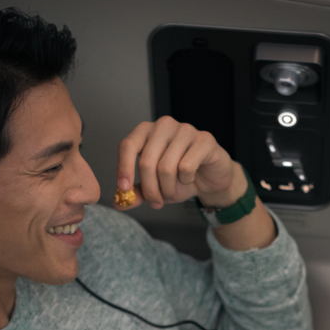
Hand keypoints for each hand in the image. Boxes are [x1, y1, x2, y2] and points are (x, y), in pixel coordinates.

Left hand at [114, 117, 244, 209]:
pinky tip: (190, 178)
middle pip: (146, 161)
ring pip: (166, 167)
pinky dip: (186, 180)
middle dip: (150, 189)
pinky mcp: (204, 139)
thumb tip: (119, 203)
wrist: (211, 178)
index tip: (123, 189)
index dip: (124, 168)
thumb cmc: (180, 177)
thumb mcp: (155, 187)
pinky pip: (186, 167)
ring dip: (168, 189)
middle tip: (155, 203)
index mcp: (147, 131)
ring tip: (172, 193)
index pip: (128, 145)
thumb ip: (137, 192)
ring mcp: (185, 130)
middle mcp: (164, 125)